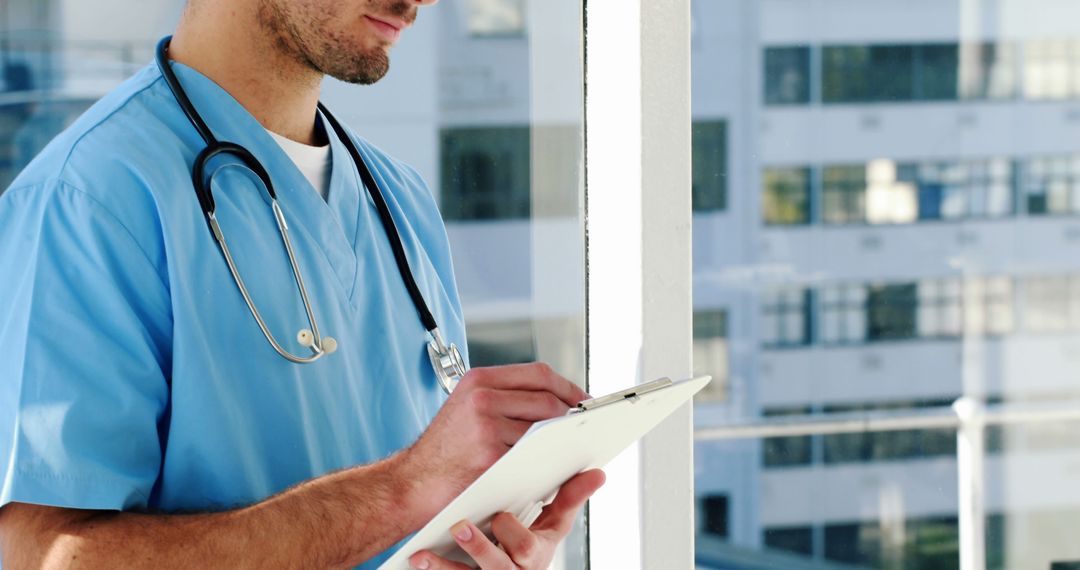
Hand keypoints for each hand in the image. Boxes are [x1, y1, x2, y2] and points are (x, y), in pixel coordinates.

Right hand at [399, 363, 588, 521]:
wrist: (410, 483)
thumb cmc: (443, 451)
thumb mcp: (466, 409)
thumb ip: (504, 399)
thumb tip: (556, 404)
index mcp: (479, 380)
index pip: (539, 373)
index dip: (568, 387)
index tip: (583, 401)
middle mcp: (482, 397)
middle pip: (547, 399)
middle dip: (571, 416)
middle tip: (584, 429)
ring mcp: (486, 426)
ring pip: (544, 429)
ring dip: (561, 441)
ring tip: (568, 448)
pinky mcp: (490, 456)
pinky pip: (532, 456)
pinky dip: (546, 462)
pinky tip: (550, 467)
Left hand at [408, 470, 605, 569]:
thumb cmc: (529, 547)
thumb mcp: (551, 528)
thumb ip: (570, 499)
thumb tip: (598, 473)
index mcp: (536, 554)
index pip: (530, 547)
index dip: (515, 534)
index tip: (499, 517)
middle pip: (500, 567)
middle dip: (482, 549)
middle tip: (461, 528)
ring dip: (446, 568)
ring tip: (425, 554)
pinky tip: (416, 558)